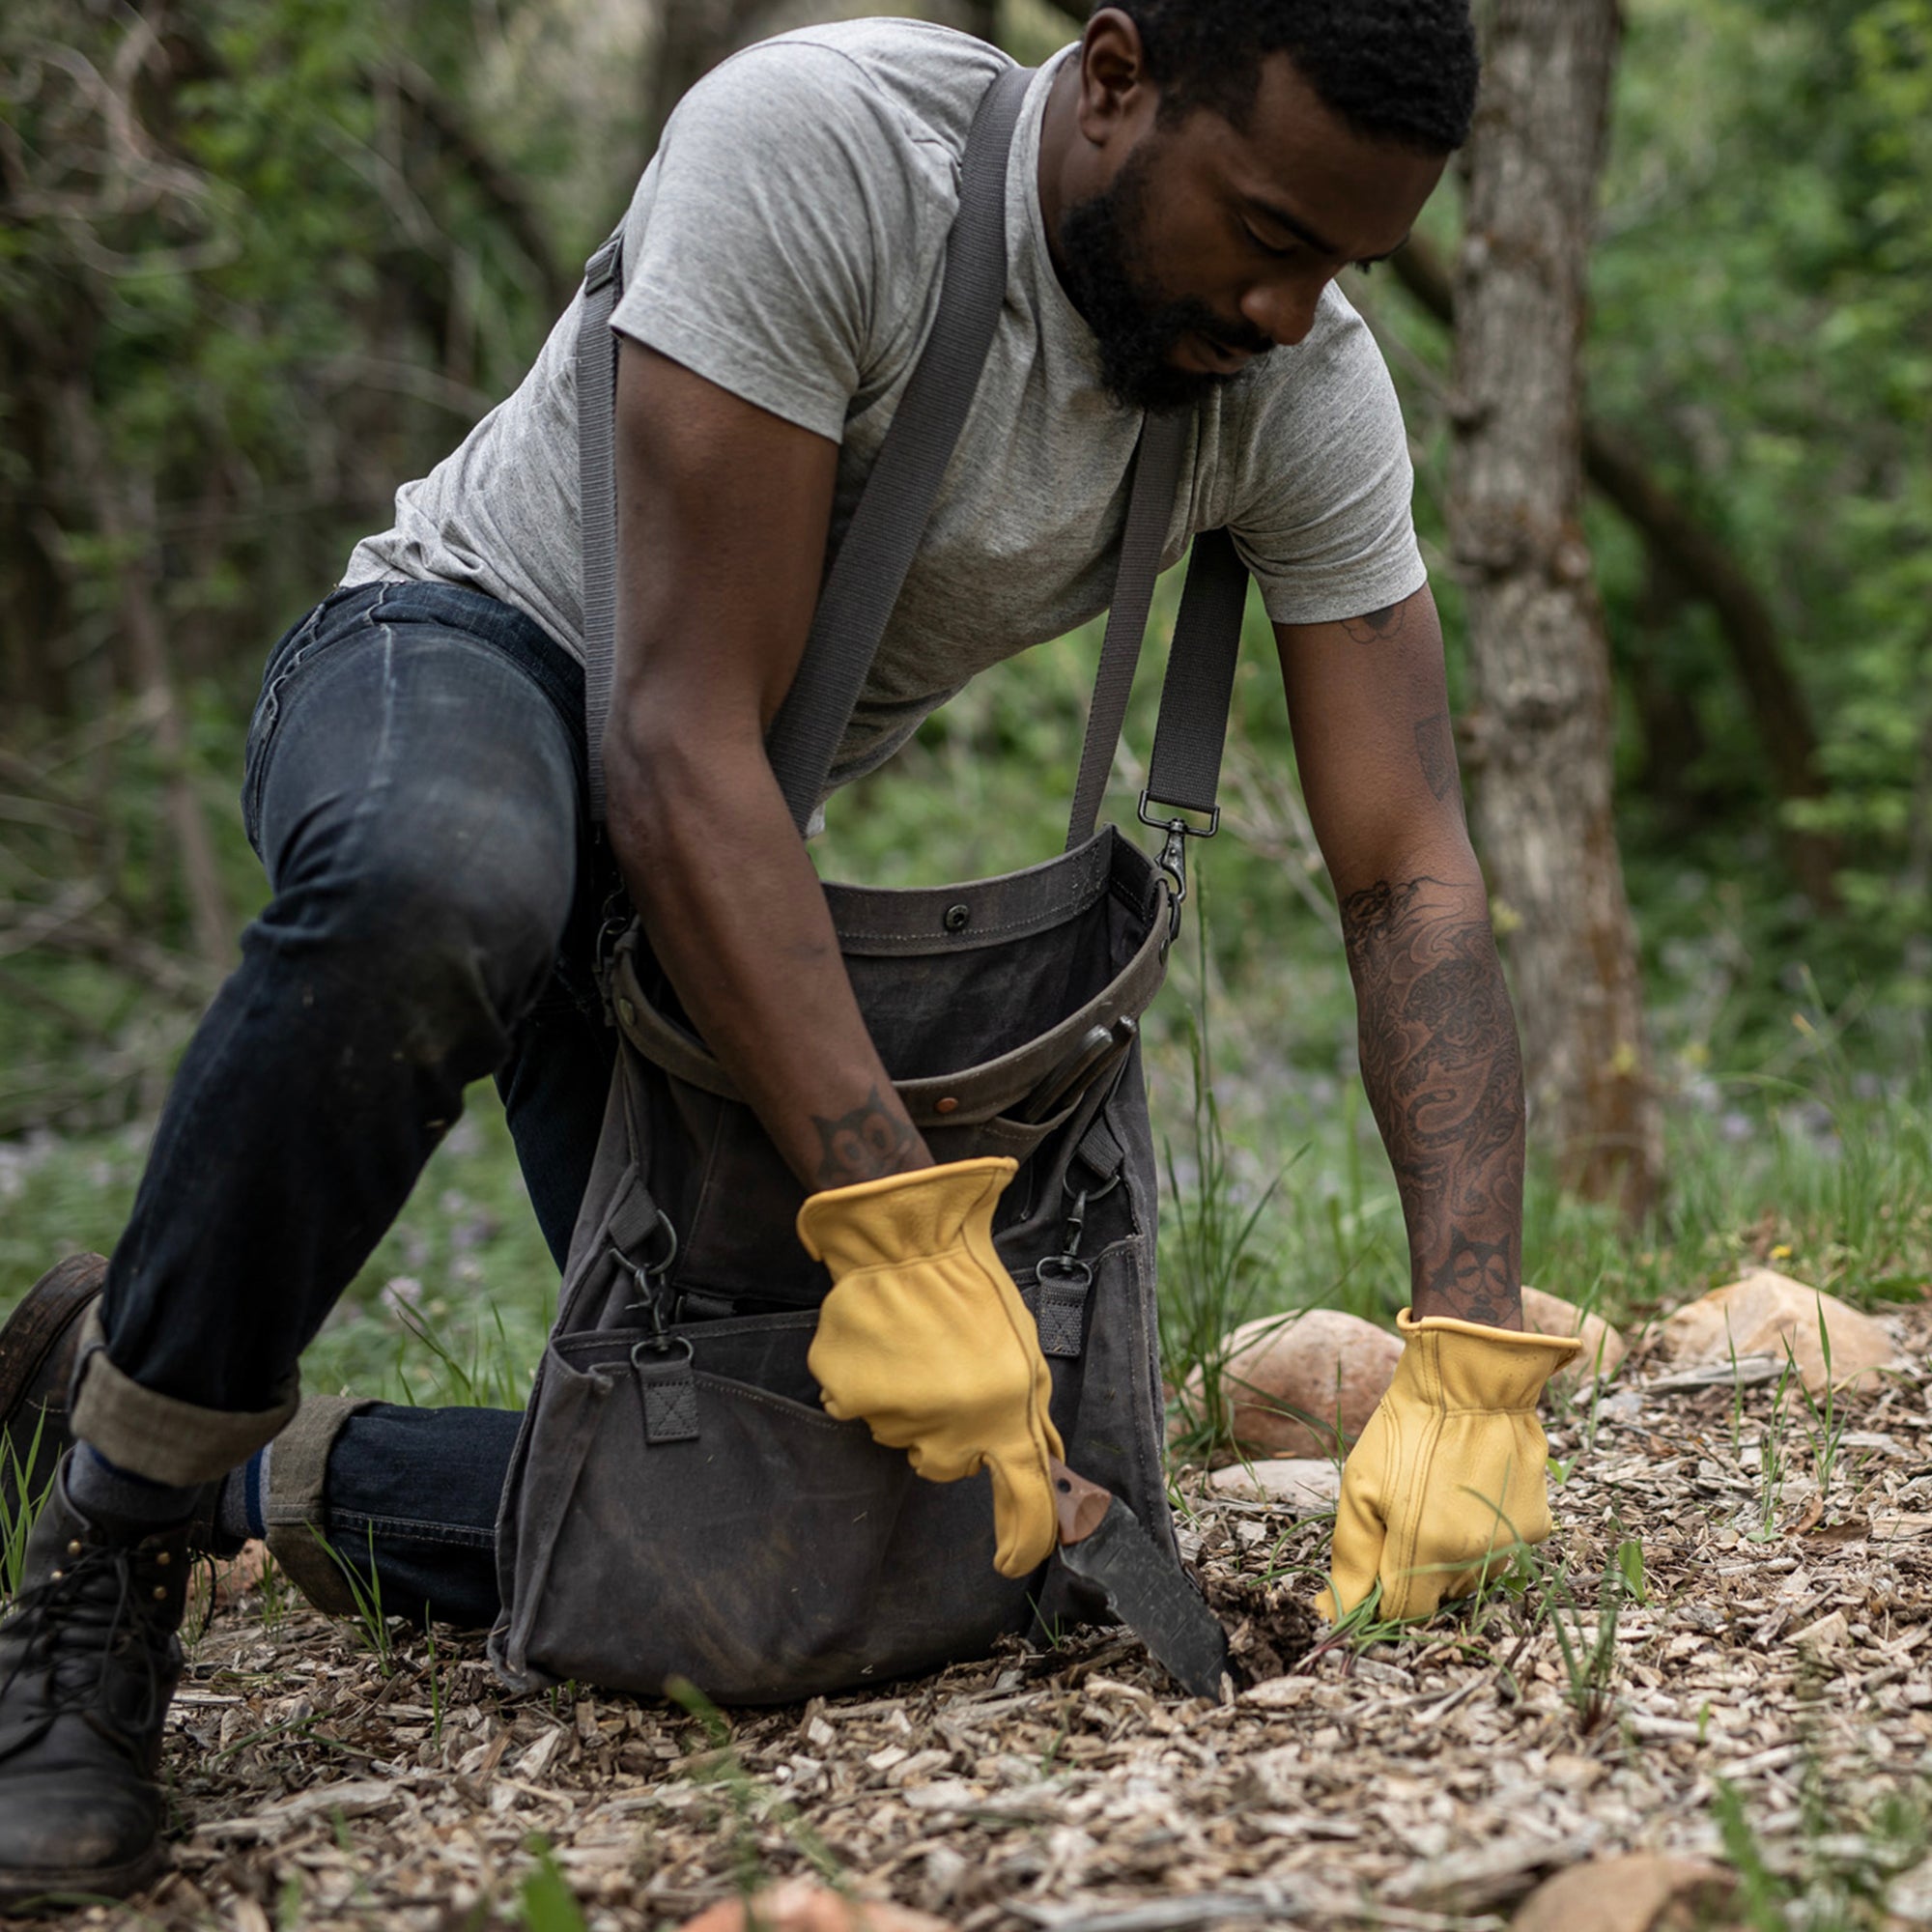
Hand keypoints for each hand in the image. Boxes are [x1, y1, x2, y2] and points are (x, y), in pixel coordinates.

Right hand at [797, 1157, 1063, 1577]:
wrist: (906, 1242)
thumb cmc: (973, 1294)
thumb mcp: (1024, 1355)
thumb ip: (1027, 1419)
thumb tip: (1040, 1470)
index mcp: (1004, 1415)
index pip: (1024, 1503)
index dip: (1022, 1543)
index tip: (1010, 1563)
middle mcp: (949, 1427)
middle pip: (948, 1466)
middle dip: (952, 1433)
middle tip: (950, 1375)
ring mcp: (893, 1415)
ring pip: (903, 1436)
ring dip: (910, 1405)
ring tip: (915, 1348)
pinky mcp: (847, 1396)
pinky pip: (859, 1411)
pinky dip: (868, 1388)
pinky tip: (882, 1347)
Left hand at [1317, 1308, 1580, 1621]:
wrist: (1472, 1379)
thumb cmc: (1407, 1429)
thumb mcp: (1361, 1486)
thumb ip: (1351, 1557)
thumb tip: (1334, 1612)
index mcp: (1427, 1550)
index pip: (1403, 1614)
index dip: (1382, 1597)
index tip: (1374, 1564)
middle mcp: (1477, 1557)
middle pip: (1438, 1596)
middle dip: (1414, 1572)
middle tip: (1403, 1519)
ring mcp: (1513, 1543)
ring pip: (1472, 1576)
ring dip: (1450, 1555)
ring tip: (1437, 1498)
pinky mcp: (1537, 1526)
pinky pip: (1501, 1549)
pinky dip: (1482, 1533)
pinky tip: (1469, 1491)